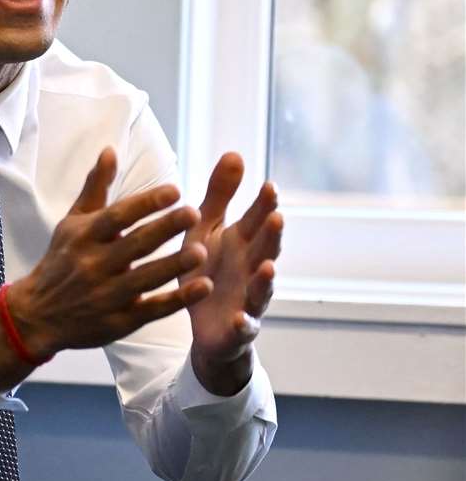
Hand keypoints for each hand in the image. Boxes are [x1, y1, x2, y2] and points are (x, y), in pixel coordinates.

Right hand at [4, 147, 209, 362]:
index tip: (174, 191)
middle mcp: (93, 265)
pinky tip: (202, 286)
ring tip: (200, 250)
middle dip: (165, 229)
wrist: (37, 315)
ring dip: (174, 265)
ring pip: (146, 278)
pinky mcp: (120, 321)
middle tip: (194, 213)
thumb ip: (95, 188)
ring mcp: (107, 296)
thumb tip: (110, 150)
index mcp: (84, 237)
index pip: (117, 217)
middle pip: (134, 245)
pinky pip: (153, 310)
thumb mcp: (72, 223)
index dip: (145, 203)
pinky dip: (178, 300)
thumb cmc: (61, 261)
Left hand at [181, 153, 283, 394]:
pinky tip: (239, 319)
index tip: (268, 186)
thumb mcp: (205, 230)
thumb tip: (235, 152)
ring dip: (266, 279)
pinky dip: (244, 324)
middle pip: (266, 251)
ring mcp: (248, 299)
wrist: (205, 325)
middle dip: (271, 236)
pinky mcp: (237, 328)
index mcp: (241, 243)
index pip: (257, 220)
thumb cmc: (208, 269)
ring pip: (262, 289)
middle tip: (276, 218)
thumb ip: (219, 195)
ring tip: (268, 267)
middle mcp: (250, 269)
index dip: (264, 205)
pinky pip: (243, 327)